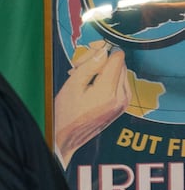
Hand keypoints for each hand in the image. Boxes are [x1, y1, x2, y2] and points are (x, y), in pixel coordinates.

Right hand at [53, 40, 128, 168]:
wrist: (67, 138)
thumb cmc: (65, 114)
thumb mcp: (72, 86)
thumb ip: (89, 66)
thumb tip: (103, 50)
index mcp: (108, 91)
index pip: (117, 57)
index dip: (101, 53)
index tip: (87, 58)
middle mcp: (121, 96)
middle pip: (119, 64)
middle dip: (101, 62)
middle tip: (79, 69)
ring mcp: (124, 102)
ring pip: (120, 72)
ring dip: (104, 71)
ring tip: (84, 80)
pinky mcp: (123, 105)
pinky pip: (120, 82)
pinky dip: (108, 80)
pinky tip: (91, 87)